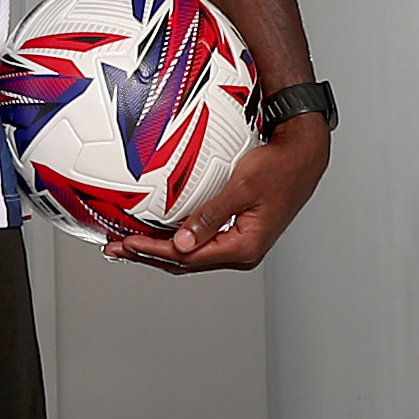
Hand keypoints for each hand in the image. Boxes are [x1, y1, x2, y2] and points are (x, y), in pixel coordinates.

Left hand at [110, 115, 326, 273]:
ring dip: (158, 250)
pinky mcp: (235, 233)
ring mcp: (238, 245)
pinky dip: (174, 240)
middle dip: (148, 255)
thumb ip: (211, 216)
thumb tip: (182, 243)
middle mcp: (241, 252)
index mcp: (244, 247)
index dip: (154, 250)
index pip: (189, 256)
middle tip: (114, 248)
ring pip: (190, 255)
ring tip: (127, 246)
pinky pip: (199, 242)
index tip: (128, 242)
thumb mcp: (243, 187)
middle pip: (185, 261)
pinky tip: (157, 233)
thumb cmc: (279, 167)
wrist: (303, 156)